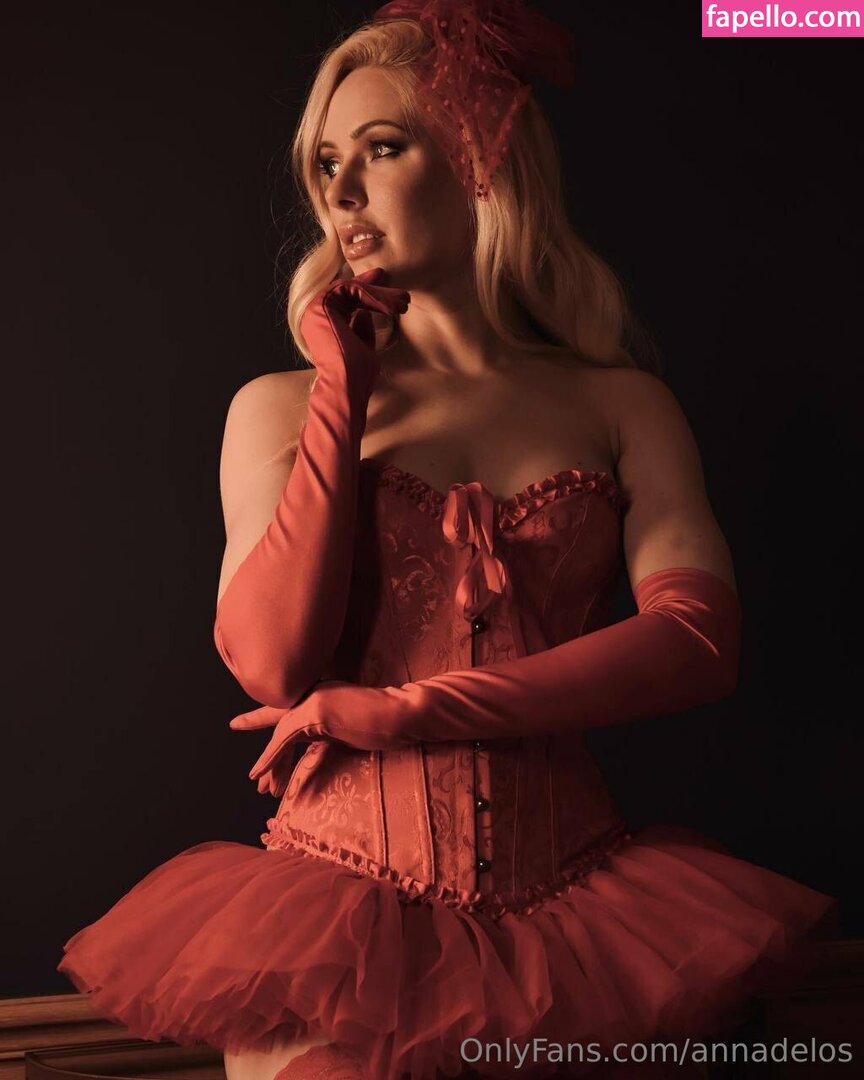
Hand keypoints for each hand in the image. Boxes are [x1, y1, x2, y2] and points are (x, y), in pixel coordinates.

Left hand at [238, 680, 417, 796]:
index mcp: (320, 695)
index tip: (240, 725)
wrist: (402, 713)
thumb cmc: (383, 722)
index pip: (287, 714)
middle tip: (258, 782)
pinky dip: (270, 758)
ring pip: (280, 735)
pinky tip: (259, 773)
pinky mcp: (316, 713)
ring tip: (262, 787)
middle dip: (270, 758)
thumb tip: (314, 745)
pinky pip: (284, 739)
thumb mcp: (347, 729)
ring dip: (270, 764)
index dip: (262, 721)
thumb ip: (327, 733)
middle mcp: (312, 693)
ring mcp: (313, 700)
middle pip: (281, 728)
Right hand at [300, 266, 409, 381]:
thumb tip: (364, 313)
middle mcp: (315, 315)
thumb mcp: (363, 348)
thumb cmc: (356, 375)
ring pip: (351, 288)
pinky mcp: (321, 305)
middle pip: (349, 291)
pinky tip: (391, 309)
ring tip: (403, 303)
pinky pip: (350, 289)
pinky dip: (373, 296)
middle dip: (378, 289)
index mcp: (324, 325)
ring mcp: (315, 309)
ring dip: (380, 294)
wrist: (345, 385)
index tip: (386, 285)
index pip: (345, 300)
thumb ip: (361, 330)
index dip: (367, 291)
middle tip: (402, 292)